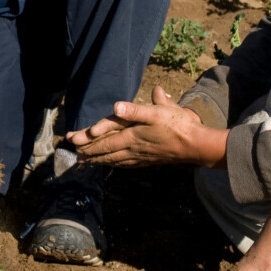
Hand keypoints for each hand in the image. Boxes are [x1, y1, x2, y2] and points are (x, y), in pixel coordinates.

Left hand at [65, 86, 228, 167]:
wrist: (197, 146)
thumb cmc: (178, 126)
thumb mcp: (158, 113)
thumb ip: (136, 110)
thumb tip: (117, 106)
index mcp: (133, 136)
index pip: (105, 140)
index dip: (88, 141)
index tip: (74, 142)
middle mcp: (134, 149)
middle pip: (106, 152)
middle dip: (89, 153)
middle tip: (74, 155)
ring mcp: (141, 156)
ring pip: (115, 160)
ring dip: (99, 161)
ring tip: (87, 162)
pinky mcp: (149, 160)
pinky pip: (126, 164)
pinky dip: (115, 165)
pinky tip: (114, 165)